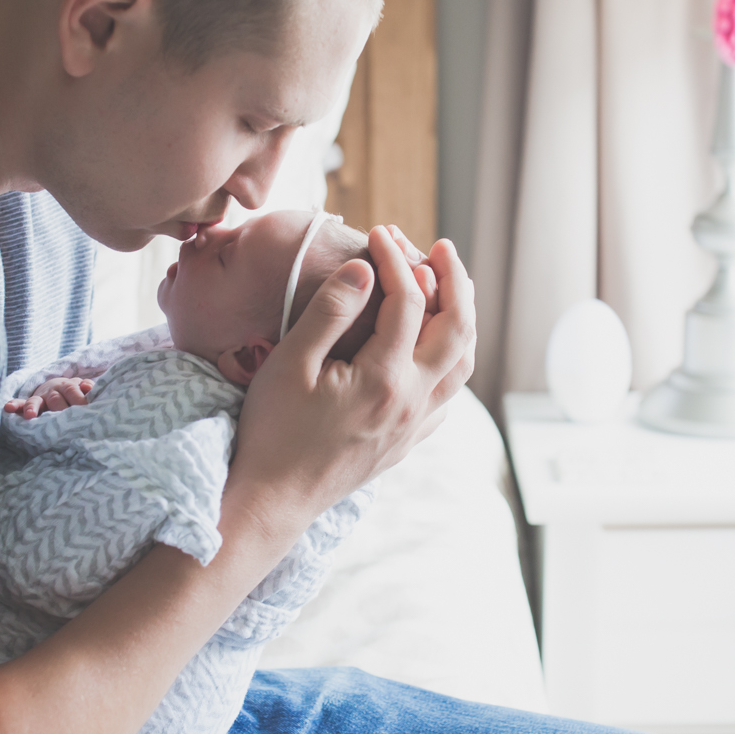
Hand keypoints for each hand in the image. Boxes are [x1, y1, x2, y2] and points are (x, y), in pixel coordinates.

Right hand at [4, 377, 92, 418]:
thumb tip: (89, 388)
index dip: (79, 399)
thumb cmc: (74, 394)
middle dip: (59, 407)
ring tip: (29, 415)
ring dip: (32, 408)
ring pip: (35, 401)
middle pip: (55, 398)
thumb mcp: (82, 389)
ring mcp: (40, 398)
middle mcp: (53, 391)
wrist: (57, 387)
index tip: (86, 409)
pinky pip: (20, 404)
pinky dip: (14, 405)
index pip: (73, 391)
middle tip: (64, 419)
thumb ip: (86, 389)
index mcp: (69, 387)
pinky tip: (8, 408)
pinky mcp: (28, 405)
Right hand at [228, 226, 474, 539]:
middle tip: (441, 247)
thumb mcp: (290, 364)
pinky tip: (435, 349)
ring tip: (451, 288)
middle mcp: (411, 402)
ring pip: (462, 365)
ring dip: (463, 320)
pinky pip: (448, 397)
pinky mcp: (406, 443)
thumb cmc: (272, 431)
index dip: (396, 259)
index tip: (379, 232)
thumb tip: (365, 270)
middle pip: (457, 329)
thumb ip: (330, 312)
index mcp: (383, 378)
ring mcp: (414, 426)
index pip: (408, 301)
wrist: (272, 501)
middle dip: (454, 280)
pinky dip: (452, 362)